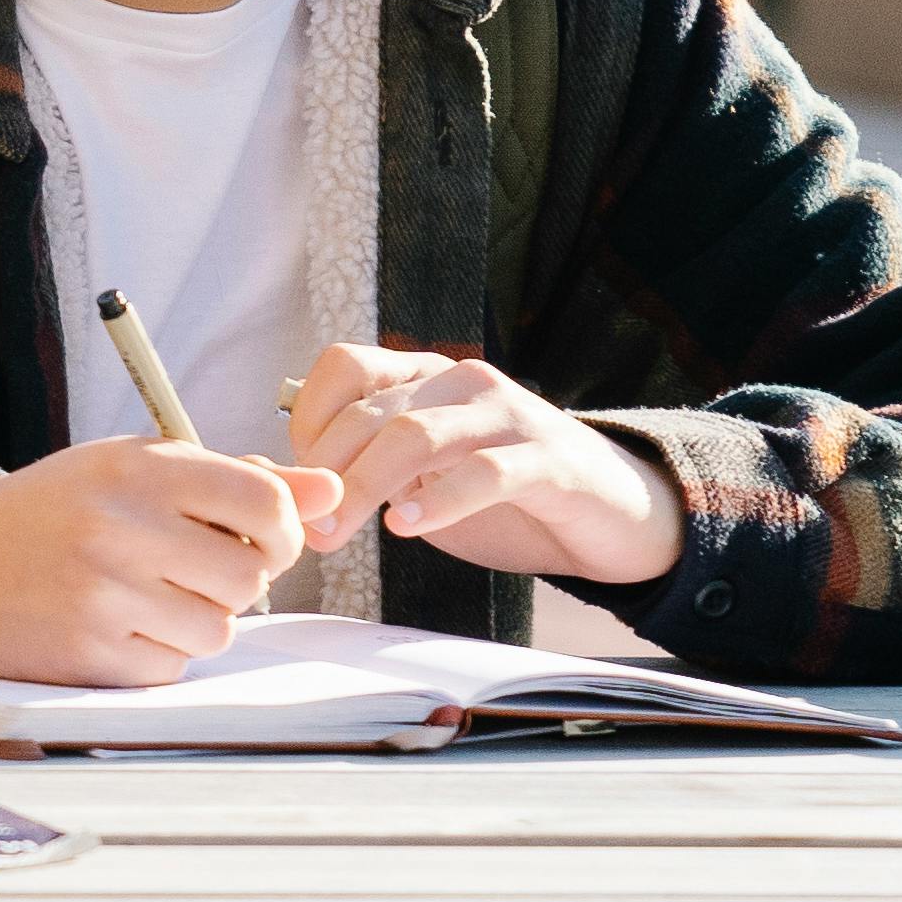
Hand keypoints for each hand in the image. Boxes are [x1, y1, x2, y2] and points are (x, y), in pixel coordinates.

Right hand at [0, 434, 347, 685]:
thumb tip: (332, 493)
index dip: (277, 528)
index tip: (253, 536)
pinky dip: (156, 653)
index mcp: (141, 468)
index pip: (265, 501)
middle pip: (250, 577)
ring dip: (196, 620)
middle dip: (232, 580)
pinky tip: (115, 624)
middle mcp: (123, 527)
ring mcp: (105, 594)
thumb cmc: (63, 508)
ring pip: (217, 629)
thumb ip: (236, 479)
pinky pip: (173, 667)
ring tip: (147, 596)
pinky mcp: (90, 653)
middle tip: (187, 568)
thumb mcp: (137, 469)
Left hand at [278, 341, 683, 585]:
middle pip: (373, 411)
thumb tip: (290, 482)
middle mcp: (463, 381)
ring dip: (367, 487)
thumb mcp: (425, 475)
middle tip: (307, 528)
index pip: (346, 367)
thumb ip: (368, 467)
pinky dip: (439, 500)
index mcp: (426, 376)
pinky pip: (486, 471)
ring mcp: (509, 416)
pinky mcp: (551, 460)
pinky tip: (407, 528)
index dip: (310, 420)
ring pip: (418, 436)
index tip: (297, 479)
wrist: (611, 514)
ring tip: (338, 535)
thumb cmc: (502, 495)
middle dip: (328, 471)